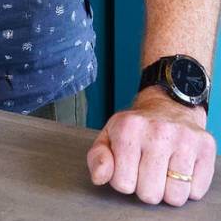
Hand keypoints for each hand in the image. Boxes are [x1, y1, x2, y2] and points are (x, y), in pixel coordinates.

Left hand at [87, 88, 215, 205]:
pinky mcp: (205, 147)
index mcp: (127, 128)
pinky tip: (181, 169)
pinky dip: (189, 188)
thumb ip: (98, 157)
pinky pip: (196, 192)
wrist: (168, 106)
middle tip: (147, 171)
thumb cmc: (136, 127)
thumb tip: (99, 177)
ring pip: (175, 197)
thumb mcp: (109, 136)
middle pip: (150, 194)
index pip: (123, 184)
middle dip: (146, 188)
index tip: (128, 168)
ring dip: (168, 191)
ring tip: (164, 171)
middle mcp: (157, 132)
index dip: (125, 182)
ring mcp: (184, 139)